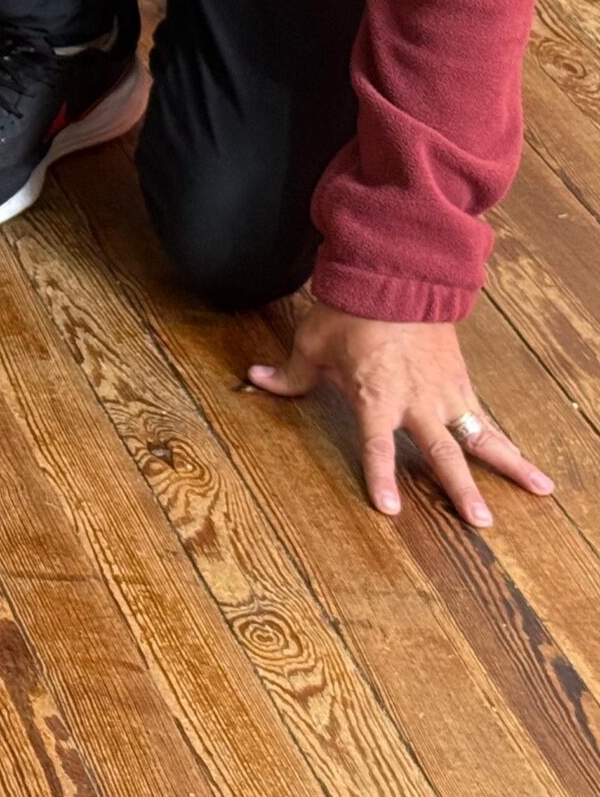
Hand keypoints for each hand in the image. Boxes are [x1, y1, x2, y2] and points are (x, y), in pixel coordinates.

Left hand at [250, 299, 554, 524]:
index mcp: (377, 395)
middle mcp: (418, 400)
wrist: (396, 274)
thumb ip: (289, 373)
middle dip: (462, 488)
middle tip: (481, 522)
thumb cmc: (350, 311)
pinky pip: (485, 416)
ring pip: (482, 435)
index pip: (378, 446)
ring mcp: (446, 391)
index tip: (390, 509)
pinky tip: (525, 462)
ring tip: (540, 490)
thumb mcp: (312, 343)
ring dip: (511, 464)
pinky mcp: (461, 380)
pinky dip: (505, 438)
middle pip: (445, 452)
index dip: (381, 477)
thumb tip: (256, 380)